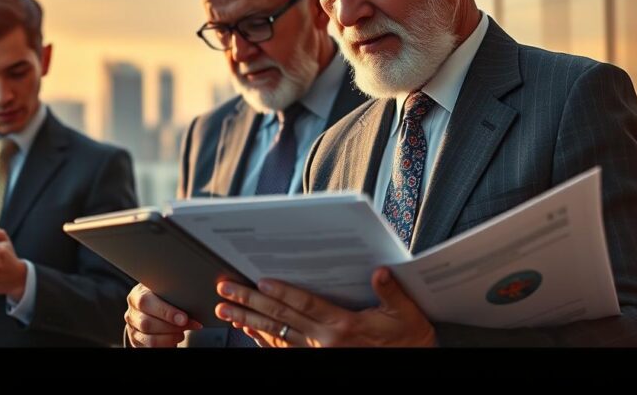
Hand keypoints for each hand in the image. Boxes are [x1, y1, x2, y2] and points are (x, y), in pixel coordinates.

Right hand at [124, 283, 202, 346]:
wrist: (157, 309)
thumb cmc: (165, 298)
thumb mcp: (166, 292)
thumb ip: (173, 295)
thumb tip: (191, 301)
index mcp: (137, 295)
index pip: (146, 302)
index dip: (166, 312)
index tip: (184, 318)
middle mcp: (132, 313)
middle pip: (147, 323)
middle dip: (171, 327)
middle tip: (187, 325)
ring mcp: (132, 329)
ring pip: (150, 339)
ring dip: (170, 338)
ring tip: (181, 333)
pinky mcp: (137, 342)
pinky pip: (151, 348)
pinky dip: (166, 345)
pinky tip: (175, 339)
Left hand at [215, 267, 436, 346]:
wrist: (411, 363)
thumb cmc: (407, 338)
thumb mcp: (406, 313)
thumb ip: (390, 292)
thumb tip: (381, 272)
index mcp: (344, 324)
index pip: (305, 304)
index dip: (281, 292)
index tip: (258, 283)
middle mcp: (326, 340)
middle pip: (281, 318)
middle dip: (250, 303)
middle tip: (226, 291)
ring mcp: (318, 352)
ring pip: (275, 335)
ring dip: (248, 322)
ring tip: (226, 311)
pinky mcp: (316, 360)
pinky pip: (282, 350)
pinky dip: (262, 341)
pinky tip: (248, 332)